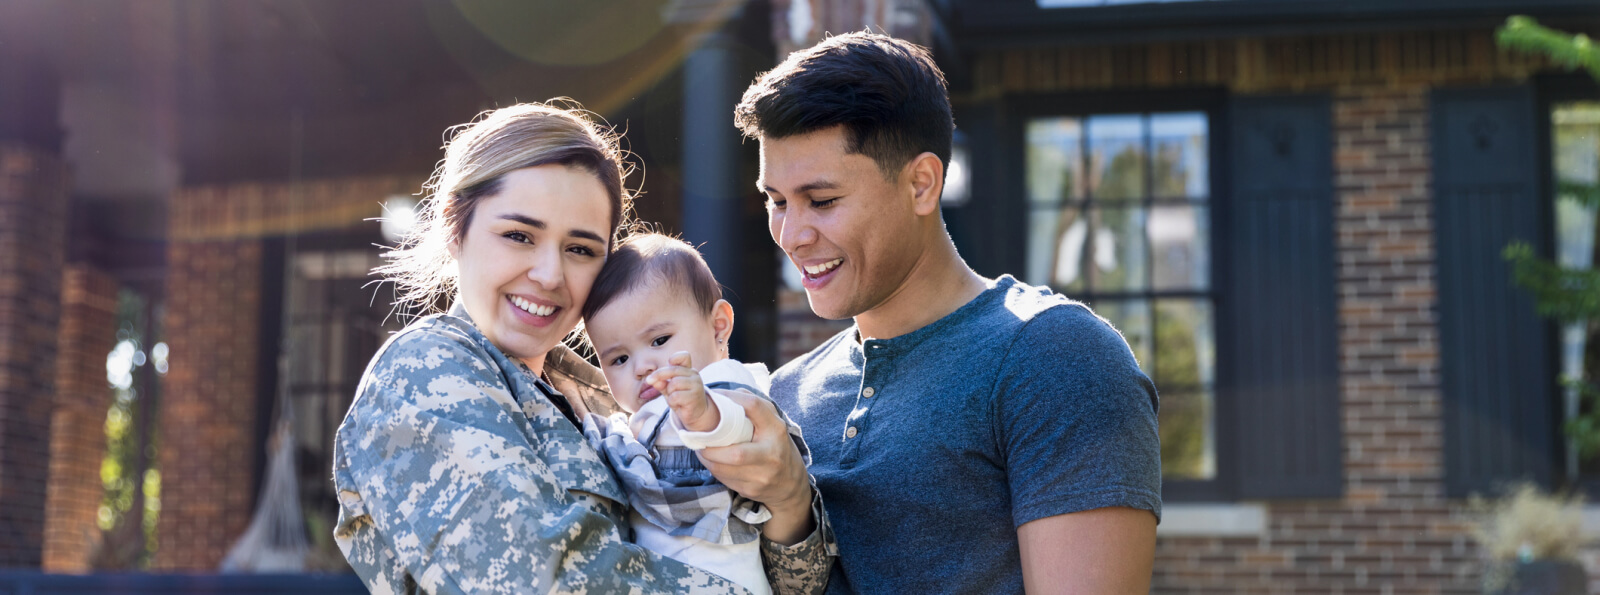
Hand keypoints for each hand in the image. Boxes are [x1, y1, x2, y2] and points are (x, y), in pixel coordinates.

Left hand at [645, 352, 719, 431]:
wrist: (696, 414)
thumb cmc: (682, 399)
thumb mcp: (669, 390)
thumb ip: (662, 384)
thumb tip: (653, 380)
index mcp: (688, 370)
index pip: (684, 356)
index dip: (675, 357)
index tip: (668, 363)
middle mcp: (694, 375)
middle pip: (673, 370)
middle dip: (658, 375)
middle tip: (649, 381)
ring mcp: (696, 385)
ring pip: (674, 384)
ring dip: (669, 393)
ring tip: (674, 398)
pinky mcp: (694, 397)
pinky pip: (675, 396)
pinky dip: (672, 402)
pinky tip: (678, 404)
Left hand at [697, 390, 814, 543]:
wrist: (790, 485)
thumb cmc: (776, 447)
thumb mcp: (773, 424)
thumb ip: (753, 406)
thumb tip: (723, 395)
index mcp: (776, 430)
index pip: (754, 406)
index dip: (731, 398)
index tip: (714, 396)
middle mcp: (771, 454)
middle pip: (736, 453)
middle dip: (711, 447)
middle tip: (699, 438)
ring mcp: (761, 475)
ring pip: (724, 469)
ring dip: (707, 458)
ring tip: (701, 448)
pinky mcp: (751, 489)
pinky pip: (724, 479)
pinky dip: (714, 468)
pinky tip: (712, 461)